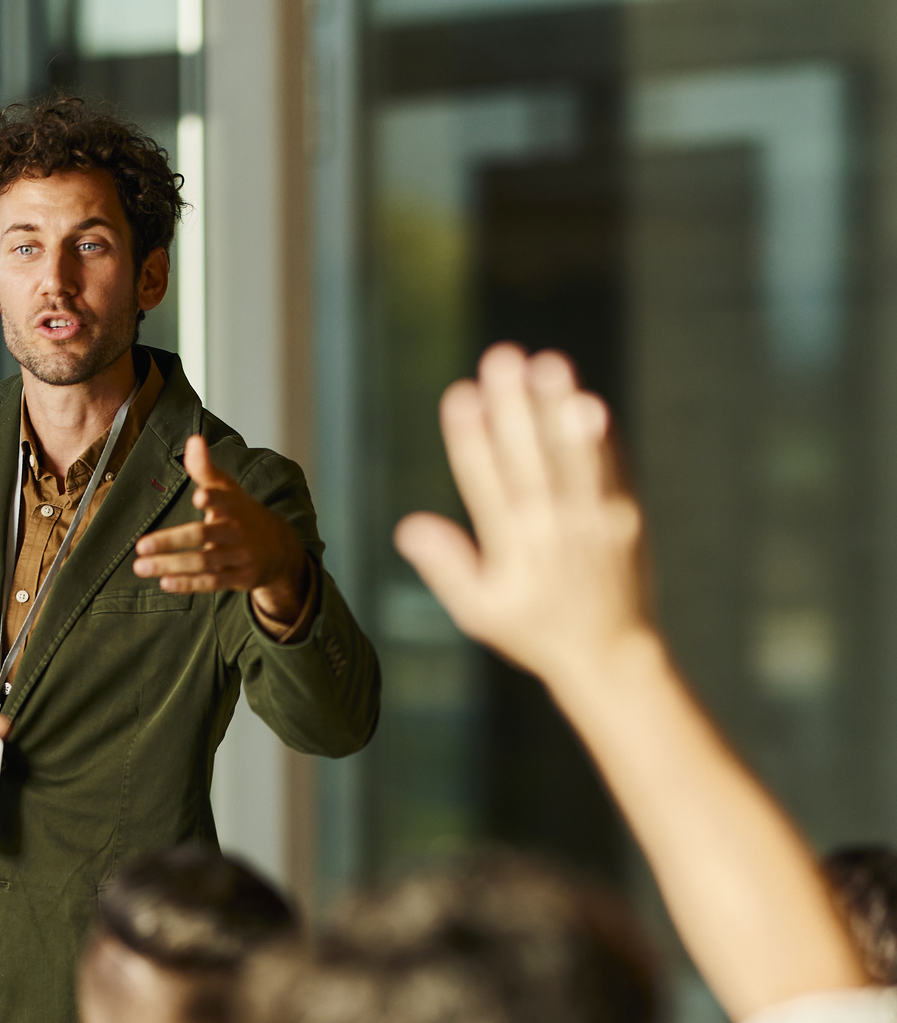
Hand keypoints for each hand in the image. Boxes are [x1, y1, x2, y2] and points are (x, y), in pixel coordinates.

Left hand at [133, 435, 310, 625]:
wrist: (279, 548)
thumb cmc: (242, 513)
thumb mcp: (228, 489)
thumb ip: (206, 468)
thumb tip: (193, 440)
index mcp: (233, 505)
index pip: (223, 499)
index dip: (213, 499)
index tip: (199, 497)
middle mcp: (238, 530)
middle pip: (204, 535)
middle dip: (172, 540)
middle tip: (141, 545)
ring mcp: (240, 556)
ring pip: (203, 562)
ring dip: (171, 565)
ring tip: (140, 566)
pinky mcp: (240, 578)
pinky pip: (212, 582)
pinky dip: (188, 583)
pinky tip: (164, 582)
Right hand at [393, 345, 652, 693]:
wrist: (610, 654)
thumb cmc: (534, 631)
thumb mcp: (478, 611)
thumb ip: (447, 567)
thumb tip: (408, 527)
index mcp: (511, 547)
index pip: (484, 480)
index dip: (470, 436)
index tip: (459, 395)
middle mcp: (552, 528)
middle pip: (528, 454)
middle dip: (512, 404)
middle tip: (500, 356)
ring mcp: (593, 519)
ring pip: (571, 453)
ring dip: (557, 406)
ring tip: (546, 362)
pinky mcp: (625, 515)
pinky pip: (610, 466)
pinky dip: (599, 435)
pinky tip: (587, 402)